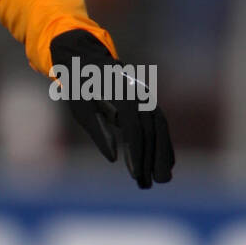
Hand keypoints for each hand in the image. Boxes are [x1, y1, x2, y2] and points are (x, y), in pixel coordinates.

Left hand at [49, 30, 173, 188]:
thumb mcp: (81, 109)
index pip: (134, 127)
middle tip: (155, 184)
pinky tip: (167, 164)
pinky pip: (159, 126)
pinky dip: (163, 144)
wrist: (84, 60)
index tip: (134, 174)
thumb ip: (99, 132)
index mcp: (121, 93)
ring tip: (162, 180)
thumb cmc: (78, 88)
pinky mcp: (146, 103)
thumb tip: (114, 158)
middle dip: (155, 158)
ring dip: (162, 155)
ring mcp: (145, 97)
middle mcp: (139, 94)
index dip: (136, 151)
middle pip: (153, 129)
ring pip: (160, 128)